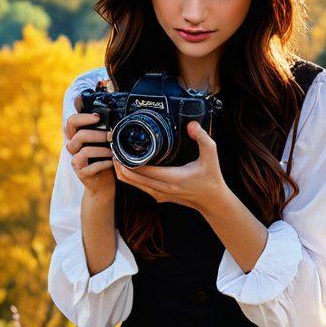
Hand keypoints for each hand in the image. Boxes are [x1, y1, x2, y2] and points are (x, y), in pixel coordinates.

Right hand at [64, 106, 115, 198]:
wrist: (103, 183)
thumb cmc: (104, 158)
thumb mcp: (103, 143)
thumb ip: (102, 132)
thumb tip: (114, 121)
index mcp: (76, 136)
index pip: (72, 122)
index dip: (82, 118)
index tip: (97, 117)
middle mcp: (73, 147)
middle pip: (79, 136)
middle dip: (98, 134)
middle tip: (111, 136)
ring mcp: (76, 161)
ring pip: (85, 151)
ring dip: (102, 150)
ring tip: (112, 151)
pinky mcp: (81, 173)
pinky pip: (92, 167)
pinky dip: (104, 163)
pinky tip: (111, 162)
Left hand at [111, 120, 228, 212]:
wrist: (212, 201)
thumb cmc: (212, 178)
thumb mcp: (211, 154)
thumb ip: (202, 137)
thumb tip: (191, 124)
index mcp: (173, 178)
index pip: (143, 170)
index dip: (128, 160)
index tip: (119, 147)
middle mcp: (164, 188)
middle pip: (133, 178)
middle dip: (120, 164)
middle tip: (113, 149)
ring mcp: (160, 194)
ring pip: (134, 185)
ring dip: (122, 172)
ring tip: (116, 157)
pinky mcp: (160, 196)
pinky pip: (140, 187)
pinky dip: (130, 178)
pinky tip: (126, 168)